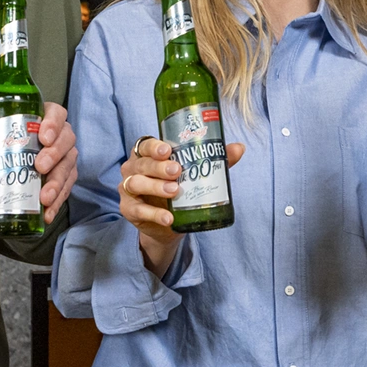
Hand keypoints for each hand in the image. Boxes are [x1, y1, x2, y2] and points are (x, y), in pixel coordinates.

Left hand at [0, 102, 78, 223]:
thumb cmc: (9, 145)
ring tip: (44, 197)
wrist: (16, 161)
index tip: (43, 138)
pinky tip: (47, 213)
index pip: (57, 114)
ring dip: (58, 183)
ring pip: (68, 167)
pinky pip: (67, 188)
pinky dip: (58, 201)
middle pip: (66, 141)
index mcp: (45, 119)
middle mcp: (60, 137)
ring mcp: (65, 157)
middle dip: (54, 155)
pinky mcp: (66, 177)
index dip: (53, 124)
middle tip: (39, 167)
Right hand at [119, 137, 245, 275]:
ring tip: (175, 191)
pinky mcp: (129, 209)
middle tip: (177, 170)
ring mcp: (128, 188)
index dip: (154, 146)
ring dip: (155, 187)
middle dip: (158, 166)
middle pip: (141, 163)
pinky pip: (138, 210)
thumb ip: (214, 160)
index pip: (145, 145)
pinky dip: (154, 214)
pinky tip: (168, 218)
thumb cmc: (178, 188)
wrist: (168, 221)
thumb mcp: (195, 173)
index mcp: (147, 154)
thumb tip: (239, 147)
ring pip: (136, 183)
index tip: (167, 150)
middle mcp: (134, 168)